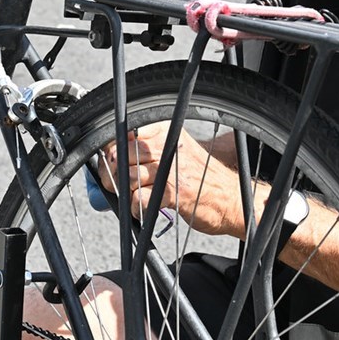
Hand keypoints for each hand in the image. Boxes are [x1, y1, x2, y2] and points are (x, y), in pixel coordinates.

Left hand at [98, 123, 243, 236]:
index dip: (111, 150)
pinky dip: (135, 208)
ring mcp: (172, 169)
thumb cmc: (199, 176)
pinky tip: (143, 208)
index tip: (112, 161)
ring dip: (124, 192)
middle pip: (122, 155)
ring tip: (133, 196)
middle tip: (116, 184)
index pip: (124, 133)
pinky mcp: (174, 193)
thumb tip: (108, 158)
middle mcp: (168, 146)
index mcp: (166, 131)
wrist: (230, 198)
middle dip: (112, 173)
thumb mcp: (174, 150)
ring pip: (128, 177)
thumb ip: (144, 150)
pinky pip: (140, 199)